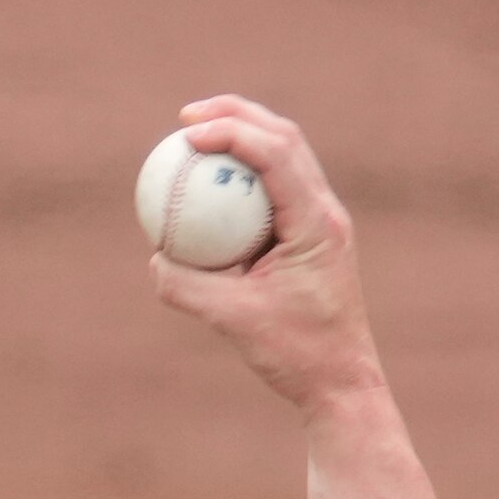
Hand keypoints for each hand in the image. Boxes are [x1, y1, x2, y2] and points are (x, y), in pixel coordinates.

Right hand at [151, 96, 384, 415]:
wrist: (343, 384)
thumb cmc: (297, 355)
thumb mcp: (232, 321)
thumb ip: (187, 286)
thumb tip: (155, 254)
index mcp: (318, 225)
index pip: (277, 155)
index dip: (231, 130)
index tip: (186, 134)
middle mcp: (327, 215)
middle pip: (285, 138)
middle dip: (236, 114)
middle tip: (186, 117)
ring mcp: (324, 224)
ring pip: (286, 157)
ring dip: (242, 136)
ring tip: (195, 135)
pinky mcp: (313, 237)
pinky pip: (276, 190)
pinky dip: (243, 176)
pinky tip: (206, 185)